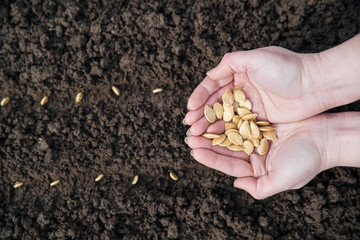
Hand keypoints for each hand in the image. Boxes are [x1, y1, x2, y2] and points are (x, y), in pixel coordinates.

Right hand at [184, 47, 323, 135]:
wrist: (315, 85)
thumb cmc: (288, 68)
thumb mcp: (257, 58)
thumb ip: (232, 61)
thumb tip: (210, 72)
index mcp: (240, 74)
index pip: (214, 86)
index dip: (200, 96)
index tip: (190, 107)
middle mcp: (243, 90)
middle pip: (216, 104)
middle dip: (201, 114)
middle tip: (189, 126)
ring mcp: (251, 106)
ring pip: (225, 117)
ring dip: (209, 126)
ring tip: (196, 135)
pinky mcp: (260, 120)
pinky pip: (238, 127)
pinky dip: (225, 133)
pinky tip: (214, 138)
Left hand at [185, 115, 328, 198]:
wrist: (327, 137)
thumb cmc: (307, 160)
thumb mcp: (283, 180)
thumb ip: (260, 188)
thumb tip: (237, 185)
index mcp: (257, 168)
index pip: (228, 165)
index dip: (210, 158)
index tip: (194, 151)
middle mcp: (254, 152)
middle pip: (226, 148)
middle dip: (206, 142)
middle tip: (189, 136)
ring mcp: (257, 136)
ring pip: (230, 132)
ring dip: (213, 128)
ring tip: (196, 124)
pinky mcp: (261, 120)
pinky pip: (240, 118)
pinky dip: (228, 115)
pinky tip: (214, 112)